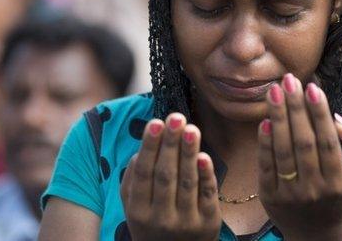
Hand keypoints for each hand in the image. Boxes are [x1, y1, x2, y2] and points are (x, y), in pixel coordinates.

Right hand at [120, 113, 221, 240]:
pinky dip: (206, 175)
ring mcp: (186, 223)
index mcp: (138, 212)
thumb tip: (142, 150)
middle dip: (170, 144)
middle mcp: (160, 219)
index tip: (155, 122)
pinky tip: (204, 156)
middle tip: (176, 117)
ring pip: (187, 182)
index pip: (143, 174)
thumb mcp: (134, 207)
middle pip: (165, 175)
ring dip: (189, 153)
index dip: (149, 147)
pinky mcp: (209, 224)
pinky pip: (207, 196)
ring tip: (191, 128)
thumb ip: (133, 180)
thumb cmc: (152, 224)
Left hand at [257, 74, 341, 240]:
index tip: (312, 86)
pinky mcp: (270, 196)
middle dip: (295, 107)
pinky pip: (266, 165)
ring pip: (283, 150)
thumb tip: (337, 119)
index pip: (328, 141)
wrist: (317, 234)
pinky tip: (265, 120)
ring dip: (277, 118)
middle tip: (288, 80)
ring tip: (273, 91)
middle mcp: (314, 189)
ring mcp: (290, 194)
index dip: (319, 113)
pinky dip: (264, 142)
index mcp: (339, 182)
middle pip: (303, 142)